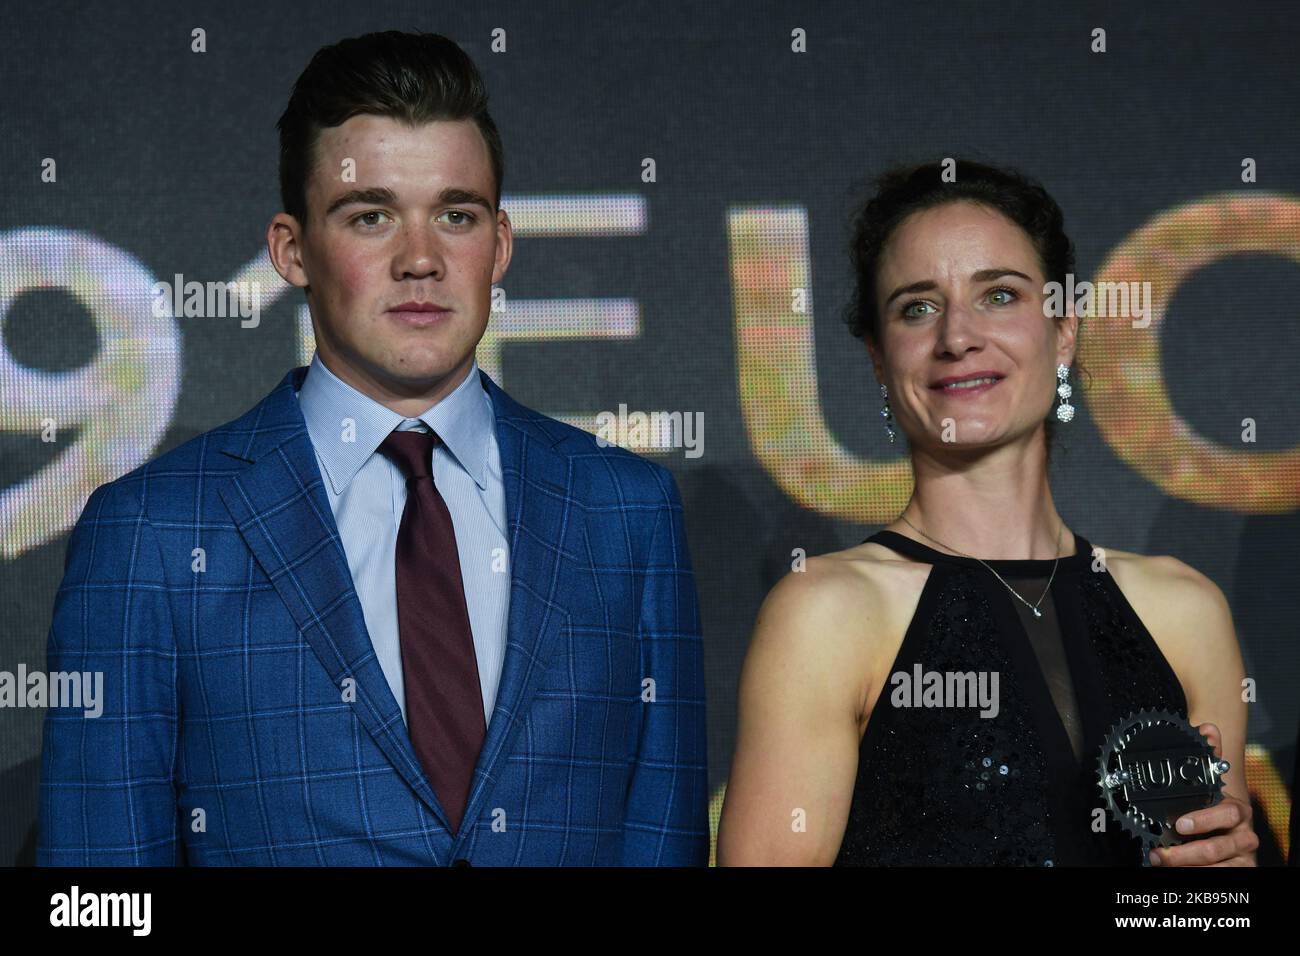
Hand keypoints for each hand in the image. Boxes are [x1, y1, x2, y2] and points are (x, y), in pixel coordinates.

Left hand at [1148, 722, 1256, 866]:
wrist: (1225, 819)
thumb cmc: (1211, 798)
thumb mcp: (1205, 777)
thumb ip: (1204, 754)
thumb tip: (1208, 728)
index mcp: (1236, 808)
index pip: (1227, 813)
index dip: (1204, 819)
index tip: (1178, 824)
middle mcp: (1242, 833)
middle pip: (1220, 847)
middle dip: (1186, 852)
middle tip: (1161, 851)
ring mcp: (1241, 854)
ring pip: (1219, 866)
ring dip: (1186, 866)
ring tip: (1159, 861)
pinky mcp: (1237, 869)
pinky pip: (1221, 876)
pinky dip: (1196, 874)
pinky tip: (1175, 870)